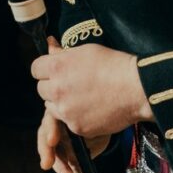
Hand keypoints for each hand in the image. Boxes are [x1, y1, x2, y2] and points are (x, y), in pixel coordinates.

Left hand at [32, 41, 151, 140]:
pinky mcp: (76, 127)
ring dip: (61, 103)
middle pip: (41, 89)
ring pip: (52, 107)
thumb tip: (49, 45)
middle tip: (72, 85)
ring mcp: (66, 110)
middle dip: (53, 86)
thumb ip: (63, 53)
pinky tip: (92, 109)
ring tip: (83, 97)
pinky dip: (76, 117)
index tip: (56, 71)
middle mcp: (56, 89)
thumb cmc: (114, 64)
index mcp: (57, 67)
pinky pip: (68, 122)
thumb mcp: (86, 51)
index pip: (35, 69)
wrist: (137, 89)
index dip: (45, 69)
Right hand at [38, 108, 97, 172]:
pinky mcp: (71, 163)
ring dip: (63, 171)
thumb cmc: (92, 113)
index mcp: (57, 117)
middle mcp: (56, 134)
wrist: (103, 120)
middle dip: (49, 156)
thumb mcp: (89, 114)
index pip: (49, 123)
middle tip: (48, 165)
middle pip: (48, 145)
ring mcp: (62, 150)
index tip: (52, 141)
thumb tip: (85, 128)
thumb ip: (83, 120)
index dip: (50, 132)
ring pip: (59, 162)